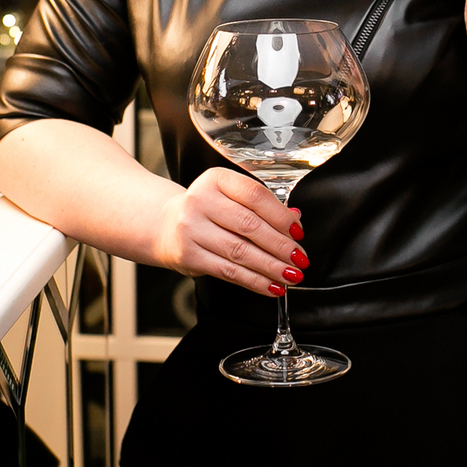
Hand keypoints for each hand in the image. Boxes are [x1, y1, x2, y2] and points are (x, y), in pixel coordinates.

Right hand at [151, 167, 309, 295]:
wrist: (166, 224)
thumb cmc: (207, 210)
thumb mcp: (230, 197)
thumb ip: (261, 206)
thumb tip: (295, 219)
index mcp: (216, 179)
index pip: (255, 195)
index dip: (281, 216)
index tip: (298, 233)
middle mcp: (200, 200)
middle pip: (249, 226)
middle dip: (280, 246)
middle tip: (299, 260)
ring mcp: (191, 228)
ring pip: (240, 252)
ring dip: (270, 267)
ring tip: (290, 276)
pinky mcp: (188, 254)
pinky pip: (228, 271)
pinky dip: (253, 281)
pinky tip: (271, 286)